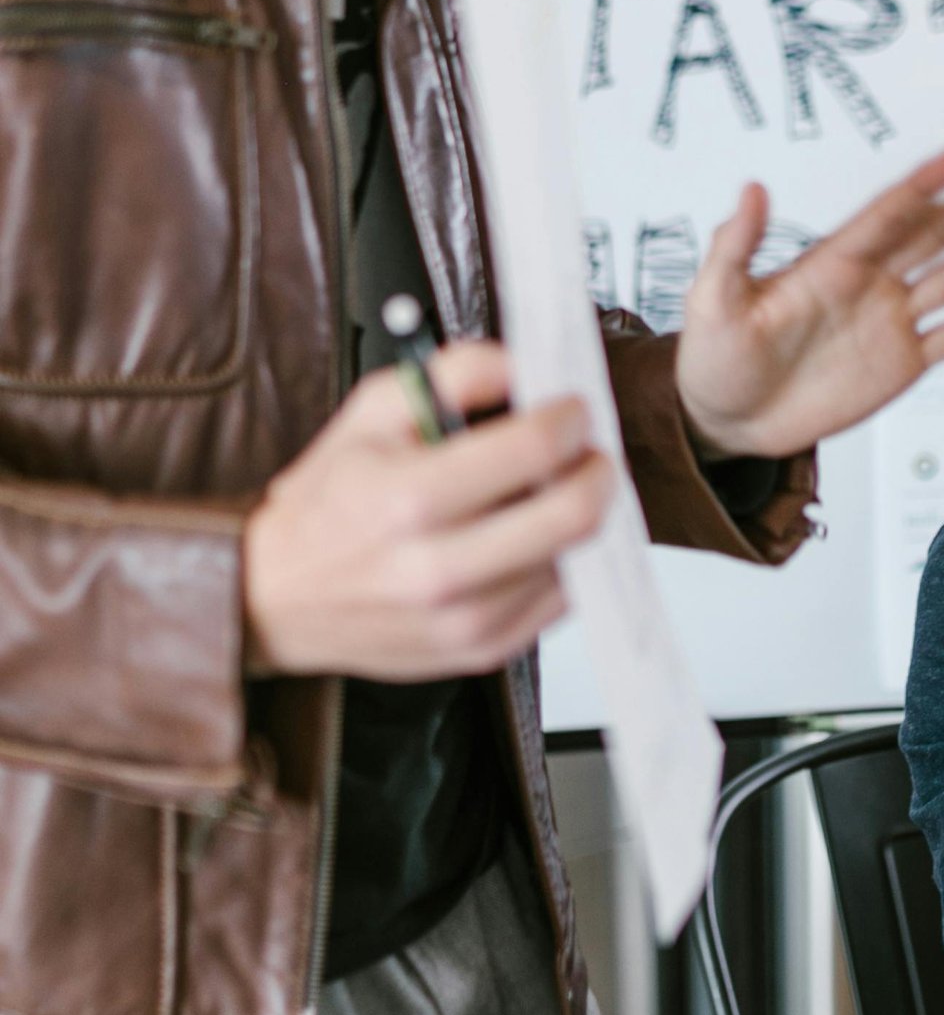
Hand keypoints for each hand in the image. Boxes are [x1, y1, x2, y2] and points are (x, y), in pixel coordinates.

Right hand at [243, 344, 614, 680]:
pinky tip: (537, 537)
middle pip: (574, 515)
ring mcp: (466, 618)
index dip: (569, 419)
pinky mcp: (483, 649)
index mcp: (409, 500)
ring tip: (558, 491)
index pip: (535, 450)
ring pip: (576, 558)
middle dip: (596, 470)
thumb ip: (451, 374)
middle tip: (586, 452)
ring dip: (583, 517)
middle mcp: (440, 569)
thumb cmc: (327, 504)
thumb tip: (520, 365)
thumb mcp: (367, 414)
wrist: (277, 596)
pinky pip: (562, 600)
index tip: (570, 409)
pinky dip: (564, 561)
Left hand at [673, 149, 943, 459]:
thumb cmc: (712, 358)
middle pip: (939, 235)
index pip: (888, 214)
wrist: (726, 420)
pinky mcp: (902, 362)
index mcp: (830, 263)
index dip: (925, 185)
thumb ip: (736, 247)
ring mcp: (892, 320)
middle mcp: (871, 283)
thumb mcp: (713, 300)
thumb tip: (750, 190)